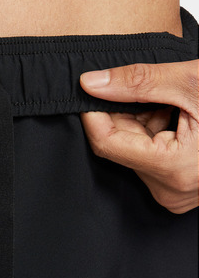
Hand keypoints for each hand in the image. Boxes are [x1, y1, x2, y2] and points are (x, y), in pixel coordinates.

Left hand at [80, 60, 197, 213]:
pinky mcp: (178, 190)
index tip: (88, 92)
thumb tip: (92, 83)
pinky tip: (174, 121)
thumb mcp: (192, 84)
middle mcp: (171, 191)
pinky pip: (148, 161)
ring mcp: (176, 194)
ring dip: (141, 124)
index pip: (107, 143)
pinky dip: (153, 136)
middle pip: (120, 148)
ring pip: (133, 154)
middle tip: (149, 93)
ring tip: (172, 107)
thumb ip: (138, 83)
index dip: (93, 115)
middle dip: (125, 116)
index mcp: (175, 169)